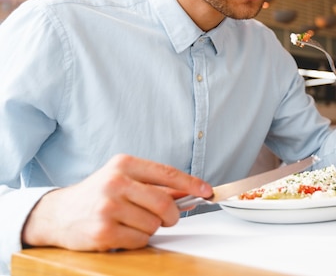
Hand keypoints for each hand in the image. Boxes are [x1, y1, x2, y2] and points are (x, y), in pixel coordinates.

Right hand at [21, 154, 211, 251]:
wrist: (58, 214)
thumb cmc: (97, 195)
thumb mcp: (124, 179)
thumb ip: (156, 184)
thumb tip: (192, 191)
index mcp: (124, 164)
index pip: (167, 173)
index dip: (191, 184)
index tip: (207, 191)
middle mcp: (115, 182)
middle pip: (164, 203)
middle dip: (172, 215)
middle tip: (167, 218)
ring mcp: (108, 207)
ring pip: (154, 224)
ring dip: (151, 228)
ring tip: (132, 222)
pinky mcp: (103, 231)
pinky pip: (140, 240)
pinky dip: (138, 240)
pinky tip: (123, 232)